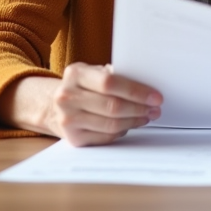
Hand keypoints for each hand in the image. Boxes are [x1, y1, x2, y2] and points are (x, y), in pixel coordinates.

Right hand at [45, 63, 162, 146]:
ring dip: (134, 121)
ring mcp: (68, 119)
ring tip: (146, 116)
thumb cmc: (83, 86)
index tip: (155, 97)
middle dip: (140, 108)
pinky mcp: (73, 138)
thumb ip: (115, 76)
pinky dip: (122, 131)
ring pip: (111, 124)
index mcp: (76, 74)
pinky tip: (130, 124)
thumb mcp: (93, 72)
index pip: (110, 83)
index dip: (136, 91)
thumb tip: (145, 86)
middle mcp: (68, 97)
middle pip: (112, 106)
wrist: (55, 105)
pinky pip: (106, 136)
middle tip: (155, 109)